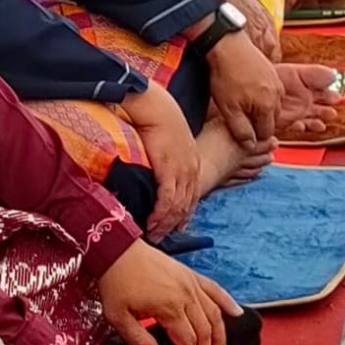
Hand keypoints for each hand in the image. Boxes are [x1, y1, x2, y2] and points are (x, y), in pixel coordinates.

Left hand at [95, 239, 232, 344]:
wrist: (116, 249)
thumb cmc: (115, 282)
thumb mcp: (117, 316)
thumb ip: (138, 340)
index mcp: (168, 308)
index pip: (187, 341)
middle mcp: (185, 295)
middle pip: (204, 330)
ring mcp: (190, 283)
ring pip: (214, 313)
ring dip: (220, 335)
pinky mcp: (189, 274)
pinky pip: (214, 289)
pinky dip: (227, 301)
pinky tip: (237, 312)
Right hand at [129, 89, 203, 237]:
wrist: (155, 108)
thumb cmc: (158, 120)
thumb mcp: (169, 141)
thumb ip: (167, 157)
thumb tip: (157, 166)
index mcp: (192, 163)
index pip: (191, 195)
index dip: (183, 213)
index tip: (175, 225)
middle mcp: (191, 171)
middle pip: (186, 205)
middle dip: (173, 224)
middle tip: (161, 236)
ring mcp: (183, 173)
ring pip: (177, 208)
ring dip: (165, 224)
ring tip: (154, 235)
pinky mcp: (170, 172)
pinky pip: (167, 202)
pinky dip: (160, 216)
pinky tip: (152, 224)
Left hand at [204, 28, 282, 149]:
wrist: (227, 45)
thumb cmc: (226, 76)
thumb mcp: (228, 108)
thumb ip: (241, 130)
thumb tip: (250, 145)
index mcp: (268, 106)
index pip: (266, 133)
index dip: (254, 137)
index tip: (241, 133)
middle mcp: (277, 95)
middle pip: (272, 120)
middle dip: (259, 124)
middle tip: (240, 119)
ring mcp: (276, 82)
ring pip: (272, 105)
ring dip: (260, 110)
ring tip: (242, 105)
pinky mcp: (272, 72)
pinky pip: (270, 92)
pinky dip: (261, 96)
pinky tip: (247, 92)